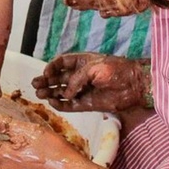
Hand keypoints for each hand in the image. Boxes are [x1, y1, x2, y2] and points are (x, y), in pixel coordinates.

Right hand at [32, 52, 147, 112]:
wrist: (134, 85)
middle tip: (35, 85)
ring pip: (61, 92)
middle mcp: (80, 76)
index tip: (45, 72)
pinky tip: (52, 102)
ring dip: (50, 92)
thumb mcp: (94, 68)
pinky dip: (60, 104)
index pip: (62, 62)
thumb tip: (67, 93)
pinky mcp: (87, 104)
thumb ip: (77, 79)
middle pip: (58, 78)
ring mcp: (83, 91)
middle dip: (46, 81)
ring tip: (39, 94)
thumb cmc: (116, 70)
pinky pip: (69, 105)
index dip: (52, 67)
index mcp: (82, 62)